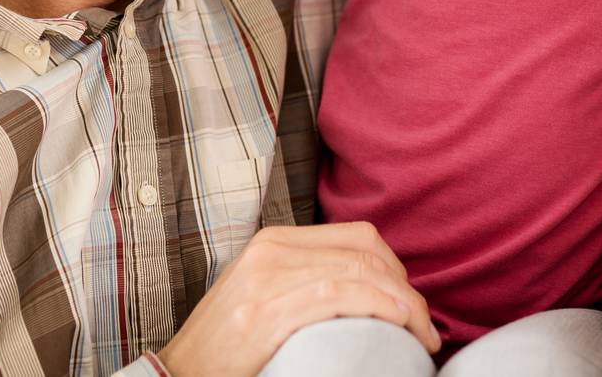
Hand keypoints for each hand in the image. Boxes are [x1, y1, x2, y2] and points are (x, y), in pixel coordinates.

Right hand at [156, 221, 439, 376]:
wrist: (176, 375)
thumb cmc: (224, 348)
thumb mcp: (263, 296)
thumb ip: (305, 280)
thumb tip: (367, 289)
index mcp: (273, 241)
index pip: (358, 237)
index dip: (396, 269)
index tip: (412, 304)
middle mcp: (271, 250)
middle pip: (366, 253)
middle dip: (407, 290)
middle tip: (425, 326)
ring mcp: (266, 278)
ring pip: (360, 272)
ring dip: (404, 305)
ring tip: (422, 336)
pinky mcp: (265, 312)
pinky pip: (340, 296)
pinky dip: (381, 309)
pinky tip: (399, 328)